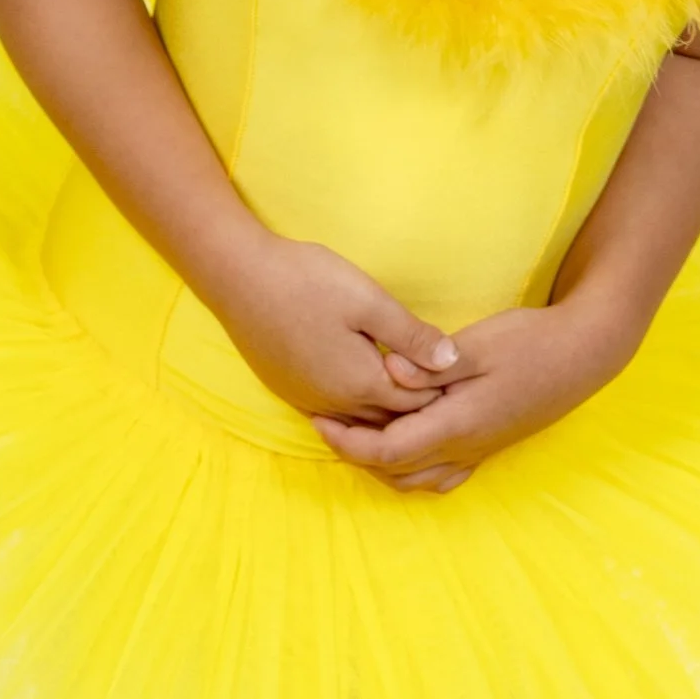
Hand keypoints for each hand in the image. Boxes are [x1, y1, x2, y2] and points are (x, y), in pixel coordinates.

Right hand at [214, 233, 465, 423]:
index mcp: (361, 383)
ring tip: (410, 388)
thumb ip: (412, 335)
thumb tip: (453, 361)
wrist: (237, 276)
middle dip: (418, 408)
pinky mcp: (289, 391)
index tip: (462, 375)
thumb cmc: (305, 280)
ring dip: (386, 411)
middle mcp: (335, 403)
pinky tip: (365, 388)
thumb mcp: (368, 300)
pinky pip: (333, 414)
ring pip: (361, 421)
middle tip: (446, 387)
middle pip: (391, 420)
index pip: (417, 404)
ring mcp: (308, 400)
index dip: (442, 391)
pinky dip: (356, 409)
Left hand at [309, 295, 635, 493]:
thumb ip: (429, 364)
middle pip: (396, 472)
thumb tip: (388, 375)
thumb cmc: (532, 343)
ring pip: (418, 479)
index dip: (347, 442)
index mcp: (457, 425)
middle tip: (327, 424)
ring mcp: (479, 451)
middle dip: (356, 454)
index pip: (387, 451)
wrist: (585, 354)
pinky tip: (405, 442)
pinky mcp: (489, 444)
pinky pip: (442, 474)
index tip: (319, 419)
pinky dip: (413, 467)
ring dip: (383, 465)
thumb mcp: (479, 344)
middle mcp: (466, 448)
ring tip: (358, 434)